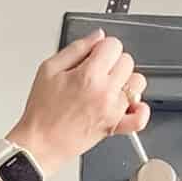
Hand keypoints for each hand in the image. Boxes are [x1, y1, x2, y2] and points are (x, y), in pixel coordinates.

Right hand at [11, 29, 149, 174]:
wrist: (41, 143)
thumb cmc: (42, 112)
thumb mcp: (49, 69)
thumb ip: (76, 48)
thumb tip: (96, 36)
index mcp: (89, 75)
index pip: (113, 45)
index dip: (101, 47)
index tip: (93, 54)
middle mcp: (105, 92)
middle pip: (127, 61)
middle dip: (112, 62)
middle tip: (96, 71)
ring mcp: (114, 110)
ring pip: (137, 83)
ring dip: (125, 81)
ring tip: (107, 87)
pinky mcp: (116, 126)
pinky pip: (141, 117)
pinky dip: (140, 109)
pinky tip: (129, 105)